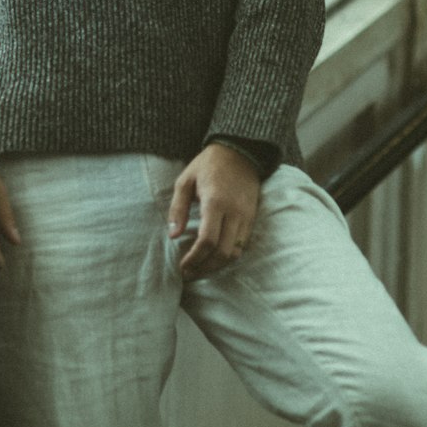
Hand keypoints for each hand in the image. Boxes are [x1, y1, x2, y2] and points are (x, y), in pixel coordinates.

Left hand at [167, 142, 260, 281]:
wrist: (240, 152)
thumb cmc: (208, 165)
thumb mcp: (186, 180)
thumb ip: (178, 208)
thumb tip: (173, 235)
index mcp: (215, 202)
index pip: (207, 241)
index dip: (194, 259)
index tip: (182, 266)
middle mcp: (234, 212)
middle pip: (222, 253)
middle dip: (204, 268)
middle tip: (189, 274)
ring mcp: (246, 216)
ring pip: (235, 253)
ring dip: (217, 266)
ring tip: (200, 269)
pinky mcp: (252, 218)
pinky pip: (243, 245)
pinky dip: (229, 256)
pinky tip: (215, 257)